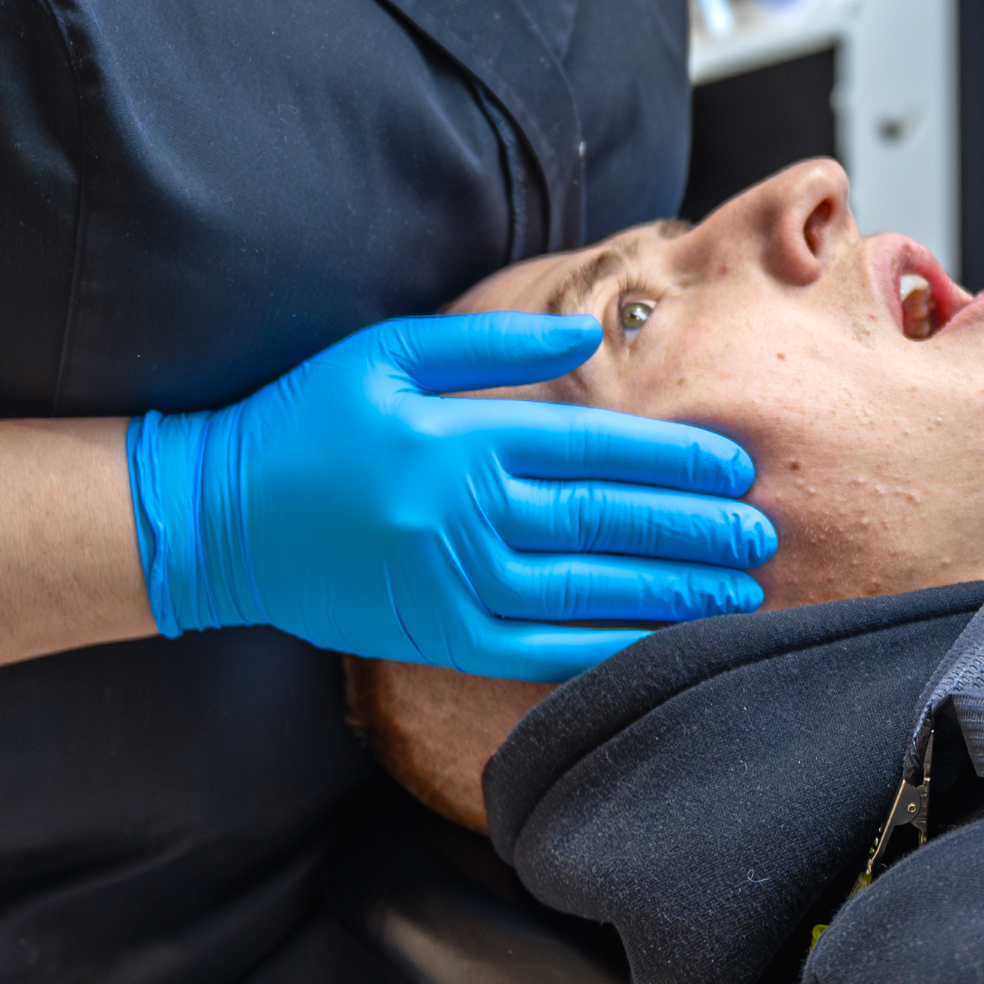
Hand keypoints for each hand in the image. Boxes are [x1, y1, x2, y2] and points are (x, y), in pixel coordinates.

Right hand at [126, 311, 774, 679]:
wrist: (222, 518)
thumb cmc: (310, 417)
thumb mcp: (394, 351)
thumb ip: (495, 344)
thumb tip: (586, 332)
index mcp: (466, 440)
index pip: (598, 452)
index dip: (673, 461)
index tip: (734, 466)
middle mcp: (469, 517)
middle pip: (607, 524)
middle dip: (694, 531)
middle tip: (761, 534)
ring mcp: (454, 586)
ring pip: (587, 592)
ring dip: (670, 592)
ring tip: (735, 591)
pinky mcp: (438, 636)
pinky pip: (539, 650)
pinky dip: (604, 648)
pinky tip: (655, 643)